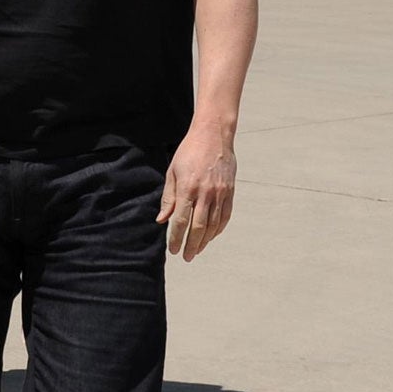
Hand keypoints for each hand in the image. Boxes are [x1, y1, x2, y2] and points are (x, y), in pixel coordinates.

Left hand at [157, 127, 236, 261]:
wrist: (214, 135)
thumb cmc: (189, 152)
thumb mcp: (172, 172)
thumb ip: (168, 198)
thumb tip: (162, 220)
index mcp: (187, 188)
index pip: (180, 221)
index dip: (176, 238)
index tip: (173, 250)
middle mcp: (205, 193)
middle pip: (198, 227)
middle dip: (191, 245)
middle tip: (185, 256)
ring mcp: (220, 193)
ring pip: (213, 225)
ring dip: (205, 241)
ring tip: (197, 250)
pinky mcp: (230, 192)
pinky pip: (225, 216)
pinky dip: (218, 229)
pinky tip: (211, 236)